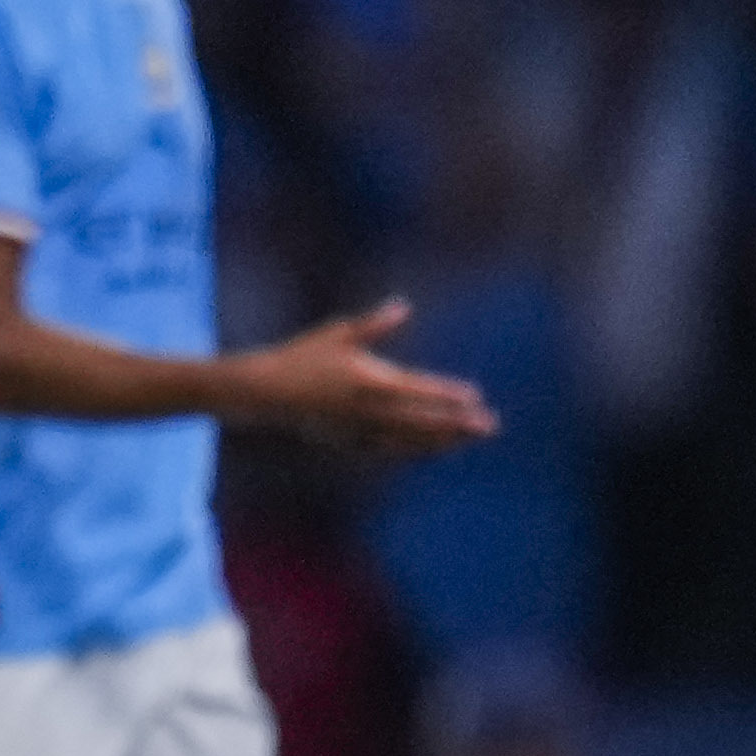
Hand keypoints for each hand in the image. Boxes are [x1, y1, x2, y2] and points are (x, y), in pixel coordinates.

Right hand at [229, 298, 499, 457]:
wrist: (264, 393)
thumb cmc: (301, 356)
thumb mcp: (338, 334)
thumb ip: (375, 325)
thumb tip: (403, 306)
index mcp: (369, 380)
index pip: (419, 389)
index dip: (449, 394)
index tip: (476, 395)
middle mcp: (368, 410)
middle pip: (423, 419)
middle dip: (458, 423)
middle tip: (491, 425)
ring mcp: (360, 430)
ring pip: (411, 439)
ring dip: (444, 439)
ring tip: (470, 438)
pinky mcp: (350, 442)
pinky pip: (392, 449)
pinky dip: (418, 449)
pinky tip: (438, 448)